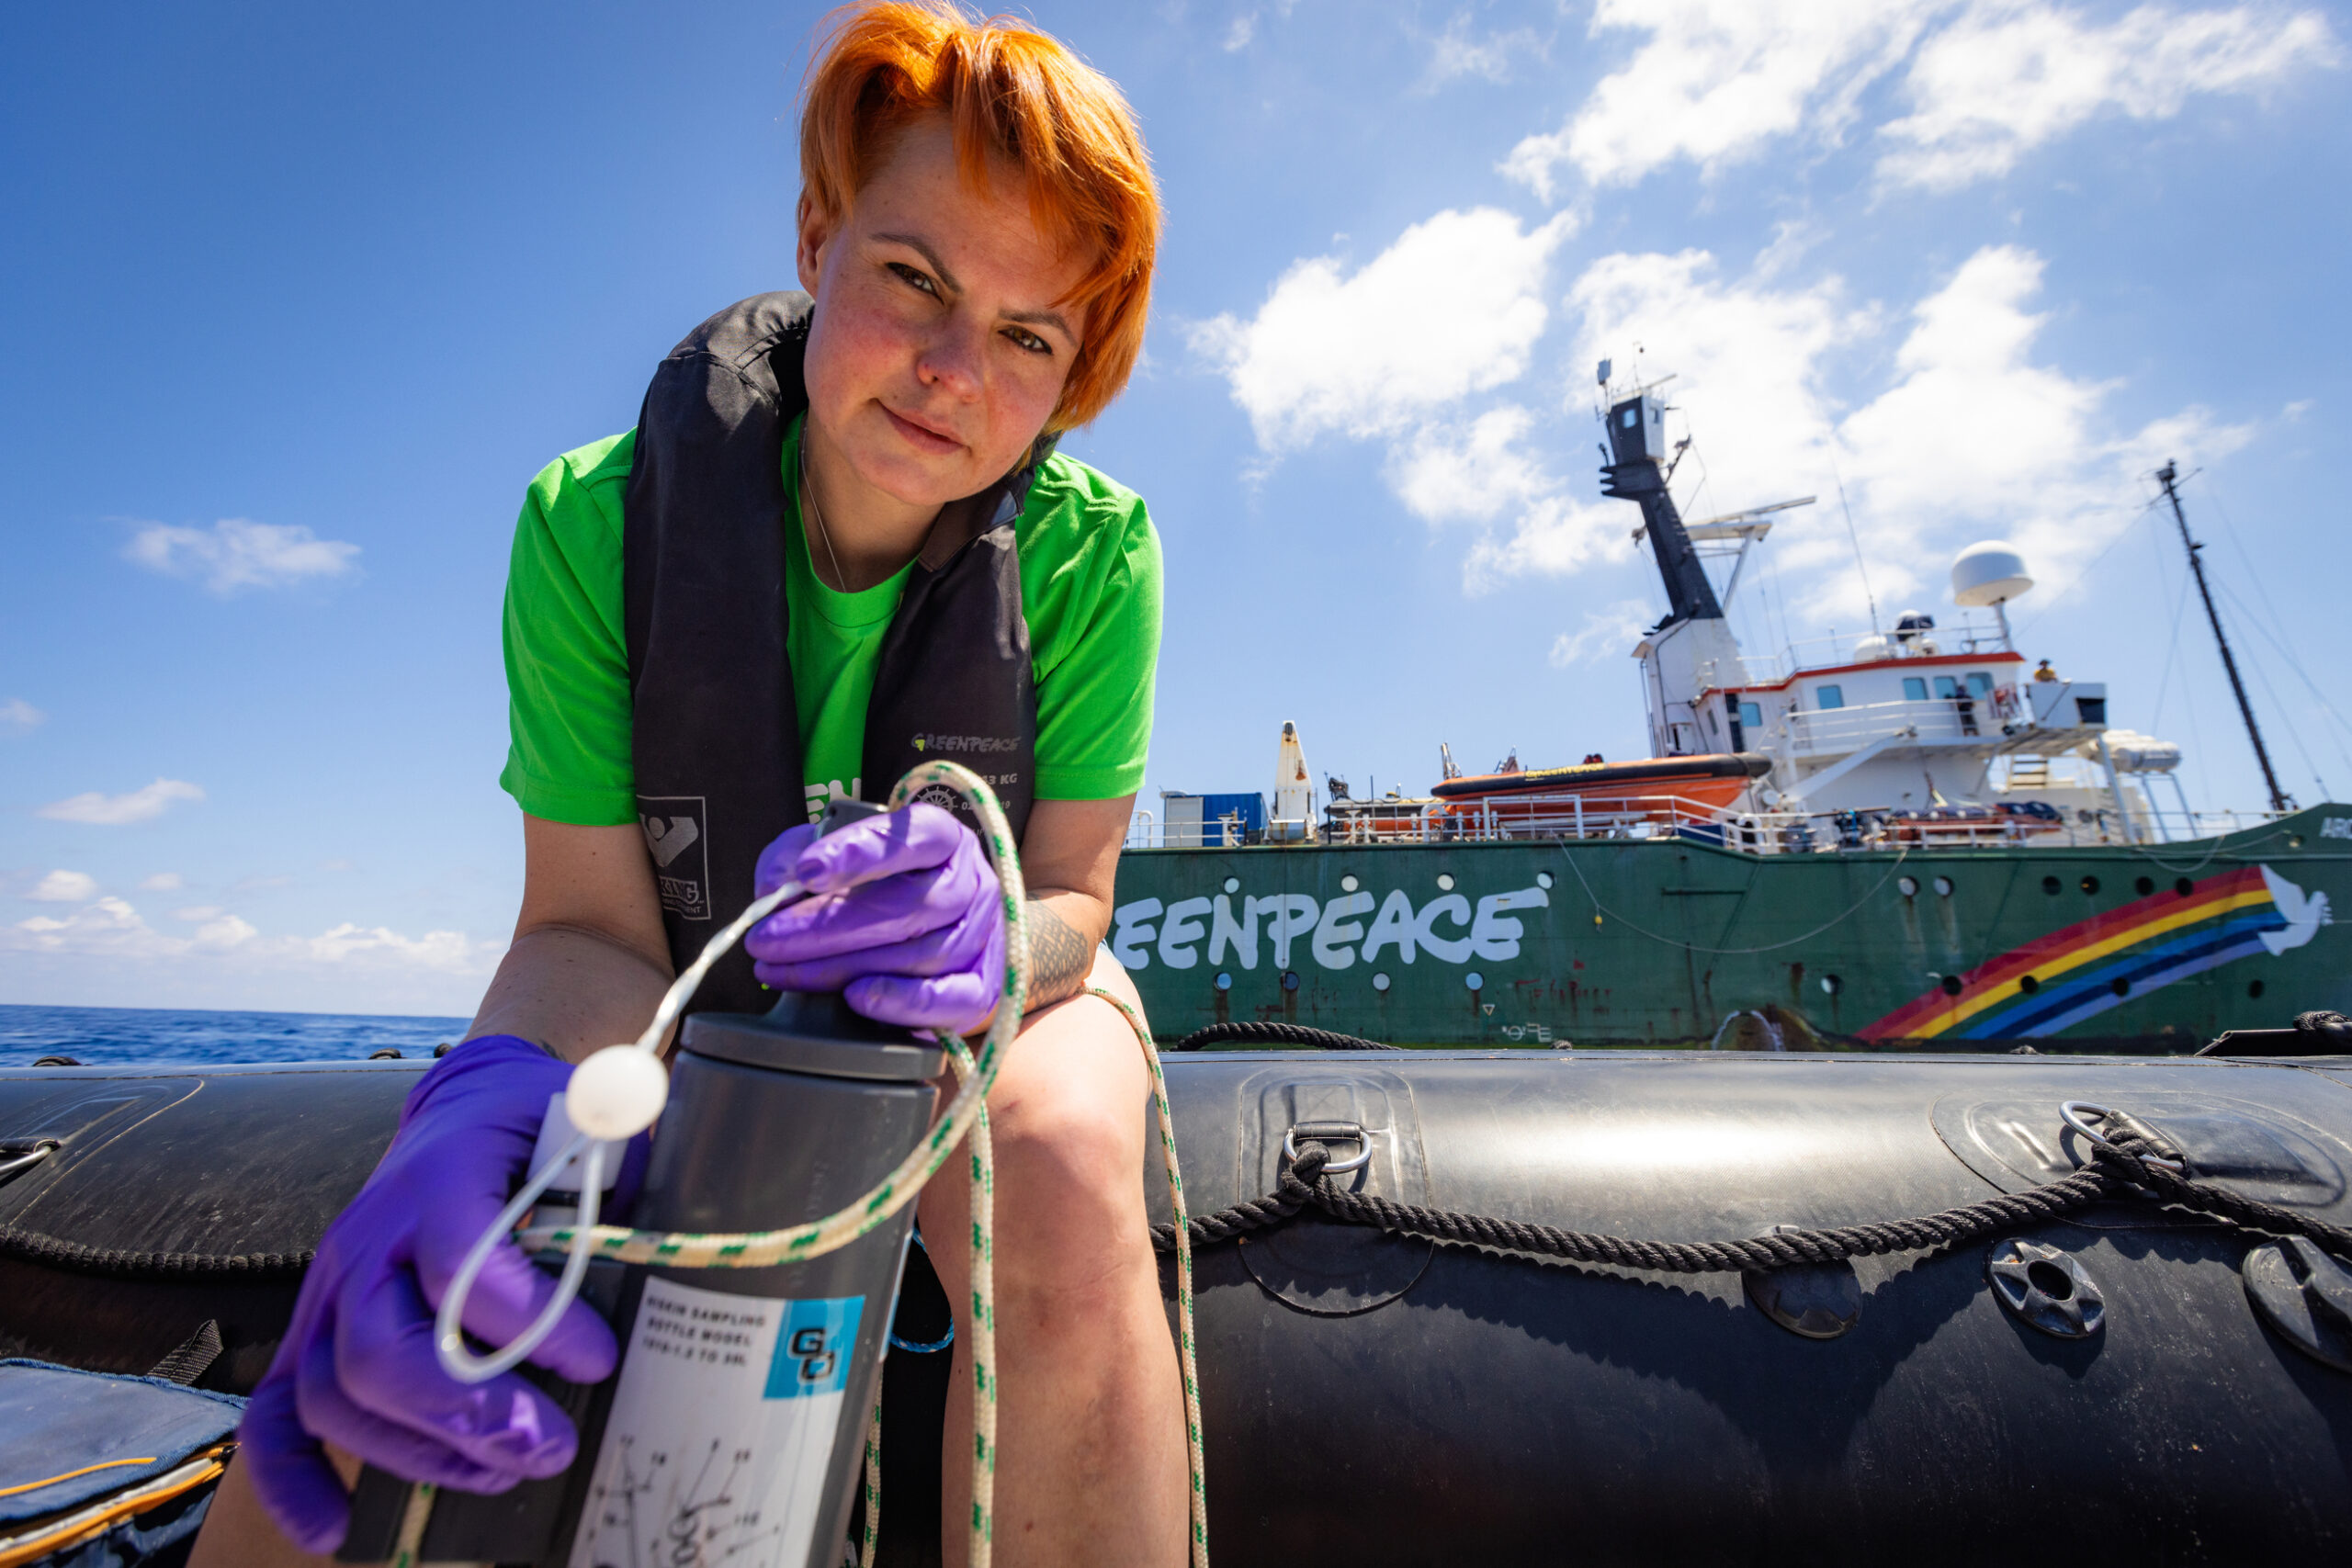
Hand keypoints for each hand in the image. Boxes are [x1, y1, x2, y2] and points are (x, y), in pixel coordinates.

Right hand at [238, 1035, 646, 1552]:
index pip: (460, 1262)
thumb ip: (622, 1188)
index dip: (530, 1322)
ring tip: (505, 1471)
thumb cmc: (538, 1129)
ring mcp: (331, 1287)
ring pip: (332, 1392)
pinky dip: (294, 1482)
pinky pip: (275, 1415)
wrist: (467, 1106)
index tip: (599, 1359)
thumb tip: (664, 1256)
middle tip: (549, 1444)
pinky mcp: (314, 1330)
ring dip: (416, 1452)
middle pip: (378, 1348)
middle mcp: (371, 1236)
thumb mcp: (593, 1131)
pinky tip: (337, 1531)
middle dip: (465, 1414)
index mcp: (441, 1178)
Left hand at [746, 802, 1006, 1033]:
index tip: (806, 871)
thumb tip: (774, 891)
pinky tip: (856, 998)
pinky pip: (951, 1000)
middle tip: (767, 940)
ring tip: (784, 972)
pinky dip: (903, 1002)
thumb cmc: (868, 885)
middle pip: (912, 905)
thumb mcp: (825, 852)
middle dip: (828, 925)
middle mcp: (970, 882)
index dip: (860, 852)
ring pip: (922, 954)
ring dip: (844, 968)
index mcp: (940, 836)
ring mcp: (981, 936)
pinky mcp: (981, 986)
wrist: (920, 930)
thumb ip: (793, 859)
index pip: (912, 837)